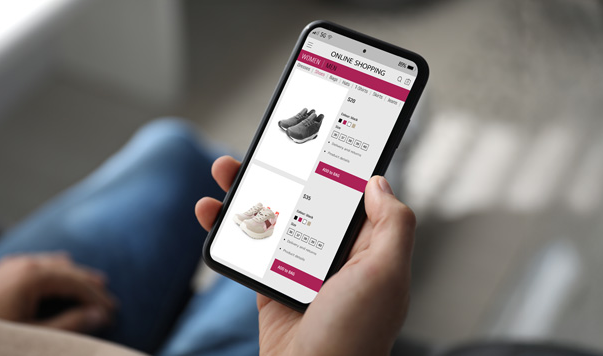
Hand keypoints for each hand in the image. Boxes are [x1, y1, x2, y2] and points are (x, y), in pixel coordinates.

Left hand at [0, 253, 116, 332]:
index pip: (77, 282)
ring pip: (46, 264)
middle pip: (65, 269)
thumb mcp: (32, 335)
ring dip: (69, 274)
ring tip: (87, 280)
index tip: (114, 312)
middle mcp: (20, 264)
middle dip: (88, 284)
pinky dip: (48, 271)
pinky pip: (29, 265)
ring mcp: (4, 267)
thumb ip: (69, 326)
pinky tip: (48, 275)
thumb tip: (99, 315)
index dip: (98, 298)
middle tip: (108, 297)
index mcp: (33, 275)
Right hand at [196, 156, 415, 355]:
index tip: (318, 135)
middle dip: (281, 170)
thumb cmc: (355, 335)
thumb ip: (392, 224)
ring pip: (271, 217)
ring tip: (225, 169)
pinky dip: (226, 228)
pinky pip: (246, 247)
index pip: (352, 195)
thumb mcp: (386, 274)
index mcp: (367, 249)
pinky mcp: (268, 284)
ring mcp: (298, 268)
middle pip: (304, 198)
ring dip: (246, 191)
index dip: (335, 164)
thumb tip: (377, 181)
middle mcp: (334, 255)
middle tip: (262, 146)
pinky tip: (210, 212)